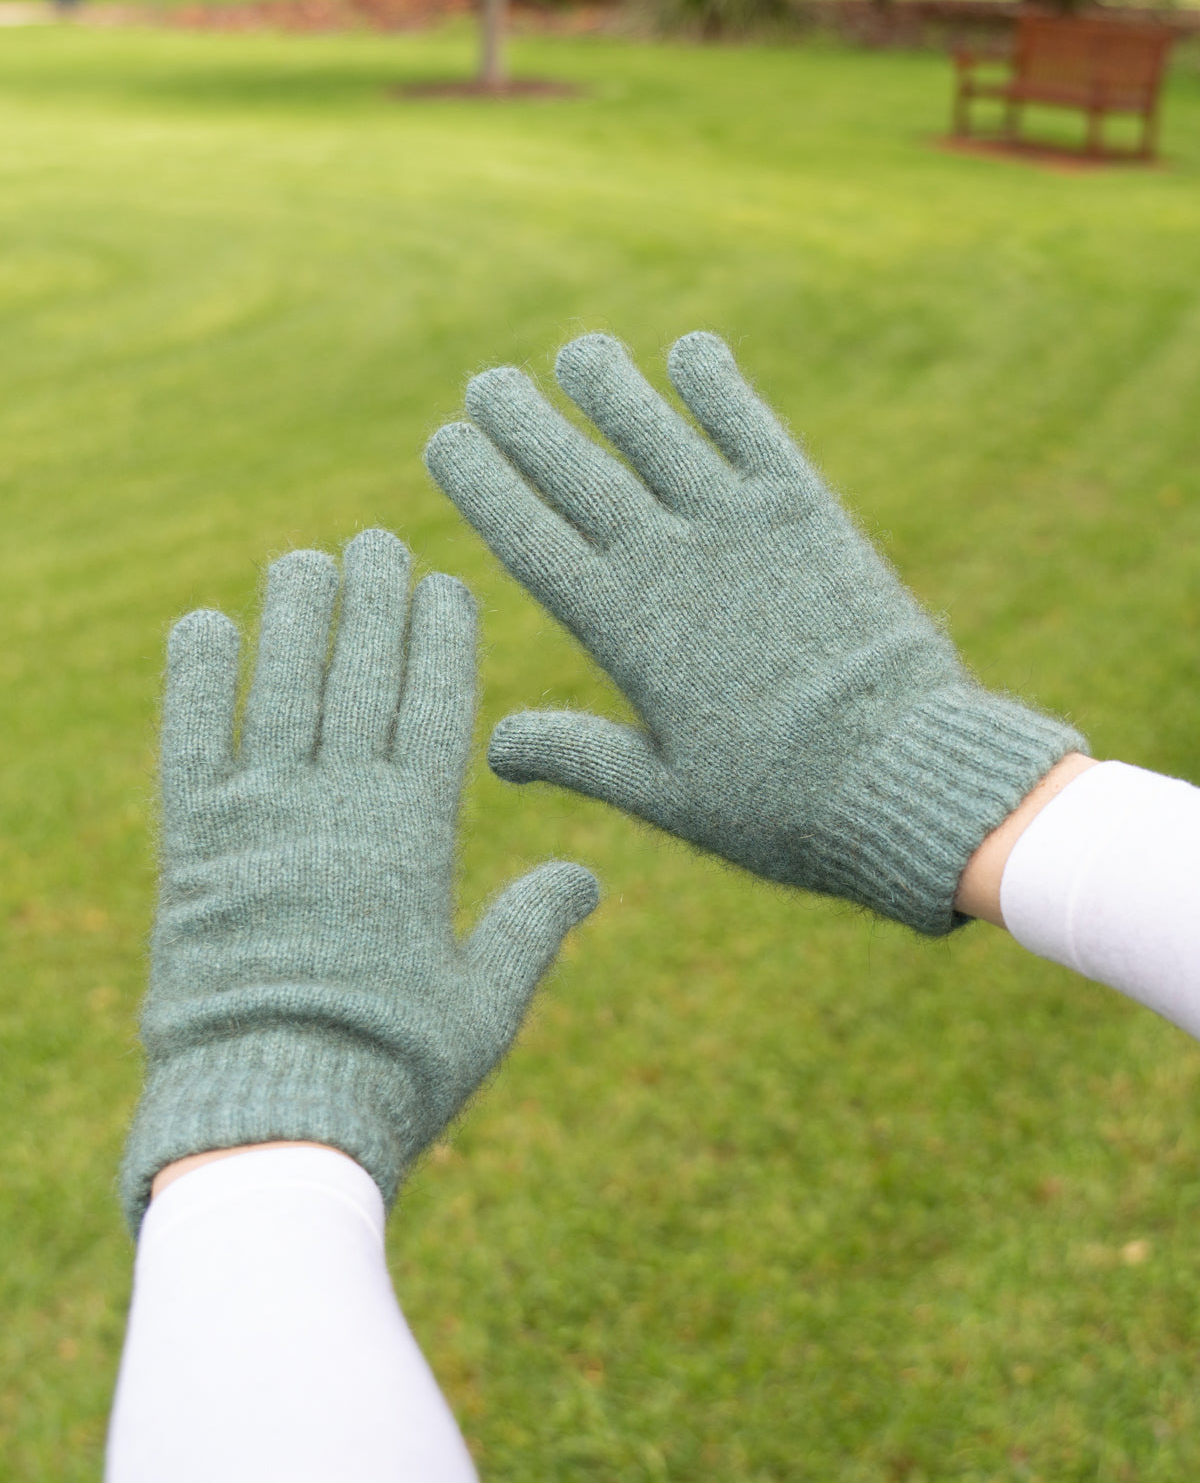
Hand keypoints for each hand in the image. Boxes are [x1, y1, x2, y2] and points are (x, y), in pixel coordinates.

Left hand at [120, 530, 597, 1228]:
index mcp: (416, 836)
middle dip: (373, 601)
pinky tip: (202, 623)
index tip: (446, 583)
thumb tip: (590, 874)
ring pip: (282, 688)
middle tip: (377, 540)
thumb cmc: (393, 1070)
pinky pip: (189, 742)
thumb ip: (533, 928)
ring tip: (303, 559)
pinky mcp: (190, 849)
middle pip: (361, 676)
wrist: (274, 1118)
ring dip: (294, 617)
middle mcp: (339, 808)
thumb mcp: (485, 1006)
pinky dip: (193, 680)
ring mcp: (260, 821)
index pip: (437, 706)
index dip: (443, 638)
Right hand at [425, 332, 1084, 935]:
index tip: (443, 441)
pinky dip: (718, 386)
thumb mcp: (665, 794)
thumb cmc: (778, 801)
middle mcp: (670, 561)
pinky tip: (690, 350)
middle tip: (487, 383)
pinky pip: (750, 427)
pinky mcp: (806, 509)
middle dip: (522, 421)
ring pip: (654, 432)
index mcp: (623, 630)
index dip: (480, 482)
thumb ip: (576, 755)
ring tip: (577, 354)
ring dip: (609, 386)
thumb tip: (495, 749)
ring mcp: (738, 526)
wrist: (899, 773)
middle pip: (576, 471)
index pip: (528, 536)